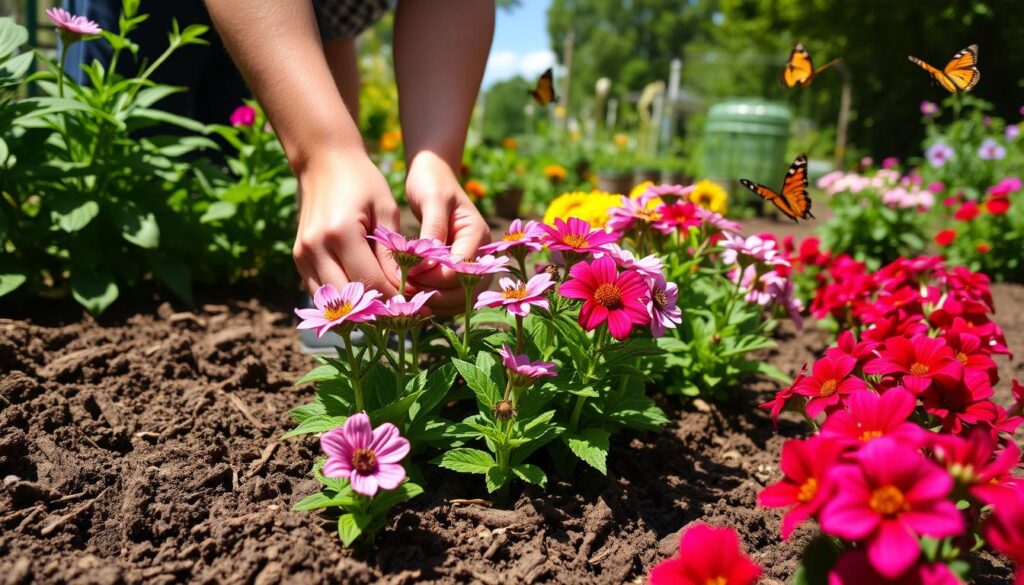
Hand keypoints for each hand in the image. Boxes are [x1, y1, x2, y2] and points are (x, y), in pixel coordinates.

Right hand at [292, 152, 401, 297]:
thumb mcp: (386, 210)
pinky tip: (364, 299)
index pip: (370, 281)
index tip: (415, 305)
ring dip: (357, 311)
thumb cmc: (362, 182)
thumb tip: (403, 288)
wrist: (323, 161)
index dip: (394, 298)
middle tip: (401, 315)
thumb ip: (392, 251)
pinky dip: (341, 301)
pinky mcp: (298, 258)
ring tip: (384, 310)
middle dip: (376, 310)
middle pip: (348, 298)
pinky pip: (320, 292)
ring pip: (331, 301)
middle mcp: (315, 247)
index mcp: (340, 232)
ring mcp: (302, 255)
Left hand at [404, 151, 490, 314]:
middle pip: (466, 291)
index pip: (461, 271)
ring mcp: (472, 262)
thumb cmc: (432, 182)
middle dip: (435, 295)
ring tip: (407, 294)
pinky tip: (412, 294)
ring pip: (460, 298)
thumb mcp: (432, 200)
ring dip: (434, 302)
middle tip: (405, 291)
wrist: (434, 174)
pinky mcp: (459, 269)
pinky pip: (452, 294)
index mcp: (477, 235)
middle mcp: (480, 253)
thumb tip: (425, 266)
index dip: (433, 278)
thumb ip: (432, 232)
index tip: (406, 273)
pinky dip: (434, 299)